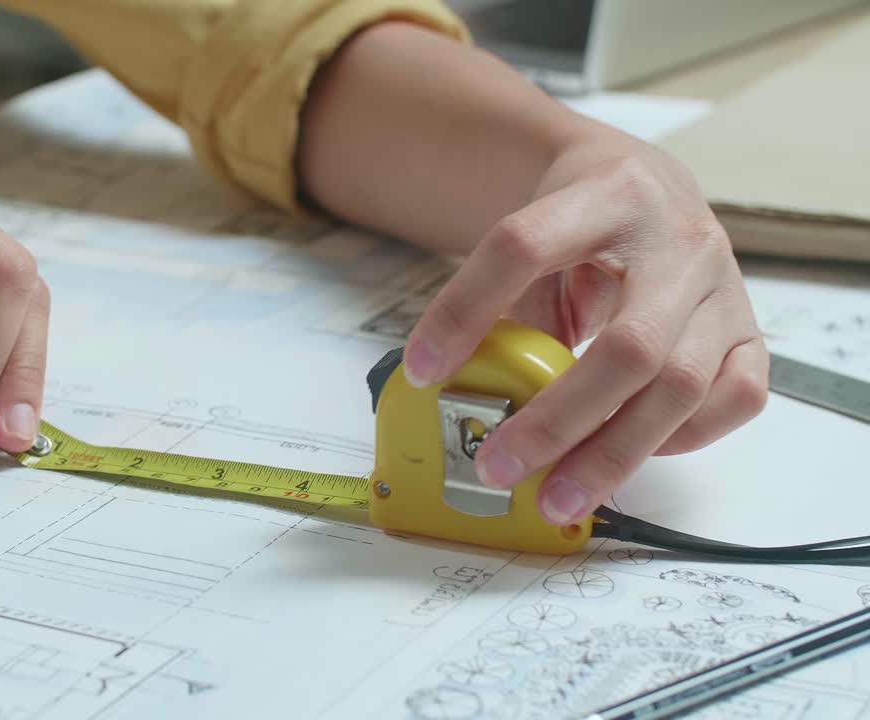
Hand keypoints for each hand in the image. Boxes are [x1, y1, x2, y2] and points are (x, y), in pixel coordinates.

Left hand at [295, 21, 768, 525]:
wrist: (649, 189)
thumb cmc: (579, 227)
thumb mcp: (533, 242)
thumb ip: (505, 308)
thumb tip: (456, 397)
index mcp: (606, 195)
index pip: (523, 246)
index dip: (465, 310)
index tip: (422, 369)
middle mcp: (679, 240)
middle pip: (627, 346)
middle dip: (557, 421)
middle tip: (496, 466)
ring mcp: (724, 289)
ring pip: (682, 386)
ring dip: (612, 454)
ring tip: (556, 498)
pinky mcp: (750, 330)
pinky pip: (734, 398)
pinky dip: (681, 438)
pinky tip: (630, 452)